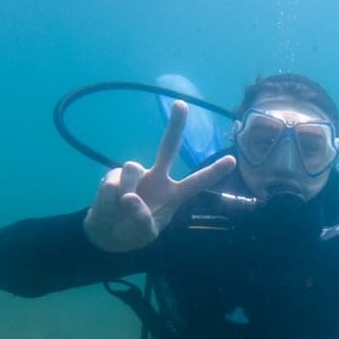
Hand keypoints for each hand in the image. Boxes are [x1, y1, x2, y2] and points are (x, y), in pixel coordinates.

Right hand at [83, 101, 236, 252]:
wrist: (106, 234)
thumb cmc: (132, 233)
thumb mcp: (144, 234)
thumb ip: (141, 219)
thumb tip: (129, 197)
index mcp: (173, 195)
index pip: (197, 182)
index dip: (214, 172)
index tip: (232, 160)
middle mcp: (157, 178)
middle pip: (168, 148)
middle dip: (175, 125)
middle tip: (182, 104)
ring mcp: (136, 175)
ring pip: (131, 169)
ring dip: (123, 193)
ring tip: (119, 211)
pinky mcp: (114, 174)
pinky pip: (112, 182)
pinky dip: (108, 200)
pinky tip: (109, 208)